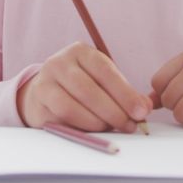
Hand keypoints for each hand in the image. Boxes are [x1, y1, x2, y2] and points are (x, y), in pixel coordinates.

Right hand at [16, 42, 150, 132]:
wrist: (44, 90)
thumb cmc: (80, 85)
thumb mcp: (102, 81)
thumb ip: (124, 92)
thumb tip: (145, 107)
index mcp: (80, 52)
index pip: (105, 71)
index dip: (125, 93)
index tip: (141, 111)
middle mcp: (59, 62)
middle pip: (89, 90)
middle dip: (114, 111)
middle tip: (130, 126)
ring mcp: (45, 81)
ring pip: (72, 106)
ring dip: (96, 122)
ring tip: (111, 128)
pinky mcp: (38, 102)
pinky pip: (60, 118)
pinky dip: (80, 127)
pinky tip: (93, 130)